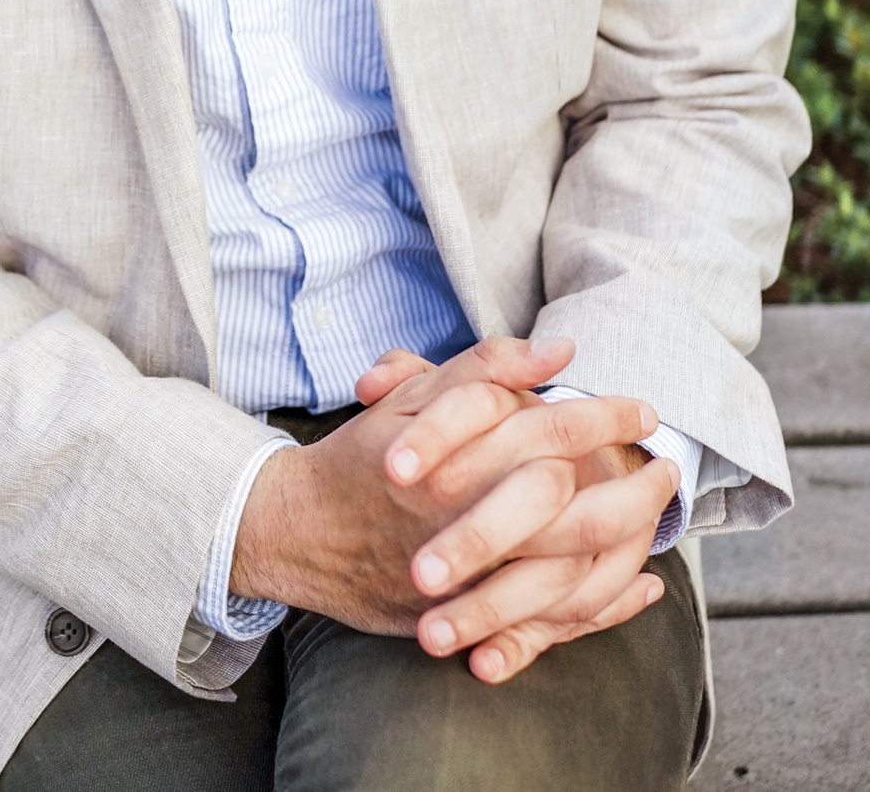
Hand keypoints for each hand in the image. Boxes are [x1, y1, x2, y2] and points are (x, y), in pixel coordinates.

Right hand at [230, 336, 662, 637]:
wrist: (301, 532)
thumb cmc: (363, 457)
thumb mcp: (416, 396)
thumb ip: (486, 368)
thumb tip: (561, 349)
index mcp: (457, 455)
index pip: (552, 431)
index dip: (607, 418)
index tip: (643, 410)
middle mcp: (466, 516)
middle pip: (576, 506)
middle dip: (634, 486)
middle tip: (668, 468)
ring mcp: (469, 576)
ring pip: (571, 568)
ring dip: (628, 543)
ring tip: (658, 518)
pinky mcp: (468, 616)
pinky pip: (552, 621)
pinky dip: (604, 606)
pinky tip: (637, 585)